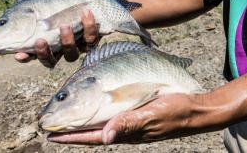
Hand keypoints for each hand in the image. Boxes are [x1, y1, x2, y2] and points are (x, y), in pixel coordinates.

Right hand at [15, 9, 98, 67]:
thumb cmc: (56, 1)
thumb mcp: (35, 6)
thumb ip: (18, 17)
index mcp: (45, 42)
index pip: (32, 55)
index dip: (26, 57)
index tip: (18, 54)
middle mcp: (59, 48)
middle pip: (51, 60)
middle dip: (44, 53)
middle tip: (39, 40)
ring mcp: (76, 46)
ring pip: (71, 54)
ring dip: (67, 41)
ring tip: (64, 25)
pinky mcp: (92, 39)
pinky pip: (91, 39)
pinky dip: (89, 26)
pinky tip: (86, 13)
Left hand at [46, 93, 202, 144]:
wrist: (195, 110)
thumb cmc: (175, 112)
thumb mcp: (152, 115)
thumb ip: (129, 124)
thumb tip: (105, 137)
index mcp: (126, 132)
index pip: (92, 136)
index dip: (71, 137)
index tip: (51, 135)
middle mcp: (125, 129)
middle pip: (92, 133)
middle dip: (71, 131)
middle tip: (52, 127)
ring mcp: (131, 124)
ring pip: (101, 125)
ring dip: (83, 124)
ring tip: (67, 120)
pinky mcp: (137, 115)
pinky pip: (113, 118)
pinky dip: (99, 115)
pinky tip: (96, 110)